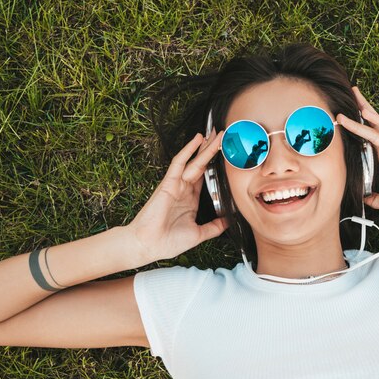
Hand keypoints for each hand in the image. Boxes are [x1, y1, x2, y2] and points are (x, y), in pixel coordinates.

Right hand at [127, 131, 227, 262]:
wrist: (149, 246)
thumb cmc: (169, 242)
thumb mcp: (199, 234)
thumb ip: (215, 227)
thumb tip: (230, 221)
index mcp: (191, 199)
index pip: (207, 177)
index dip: (216, 165)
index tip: (227, 155)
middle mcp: (184, 189)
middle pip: (202, 165)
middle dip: (212, 150)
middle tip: (223, 135)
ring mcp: (176, 185)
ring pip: (194, 161)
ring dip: (205, 147)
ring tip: (216, 133)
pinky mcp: (168, 183)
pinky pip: (179, 163)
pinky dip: (188, 150)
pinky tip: (197, 139)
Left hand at [337, 87, 378, 217]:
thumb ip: (377, 199)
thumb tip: (365, 200)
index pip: (368, 142)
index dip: (356, 132)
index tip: (342, 124)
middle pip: (372, 128)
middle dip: (359, 114)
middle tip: (346, 100)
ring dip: (365, 113)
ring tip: (353, 99)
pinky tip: (367, 114)